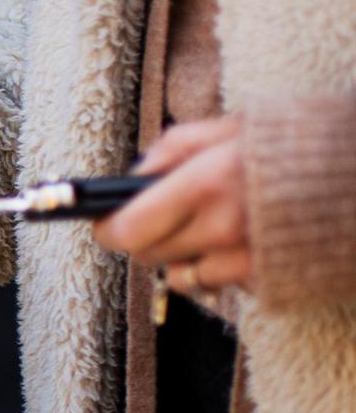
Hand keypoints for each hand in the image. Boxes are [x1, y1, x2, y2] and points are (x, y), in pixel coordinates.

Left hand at [93, 114, 251, 294]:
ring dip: (184, 256)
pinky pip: (221, 286)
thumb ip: (179, 146)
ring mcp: (247, 262)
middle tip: (165, 215)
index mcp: (209, 181)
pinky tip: (246, 243)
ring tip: (213, 226)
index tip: (104, 221)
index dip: (108, 227)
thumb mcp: (240, 125)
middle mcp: (223, 228)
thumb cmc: (308, 142)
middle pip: (147, 255)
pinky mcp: (269, 285)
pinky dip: (221, 269)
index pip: (127, 227)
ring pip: (180, 276)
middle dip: (145, 237)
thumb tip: (134, 174)